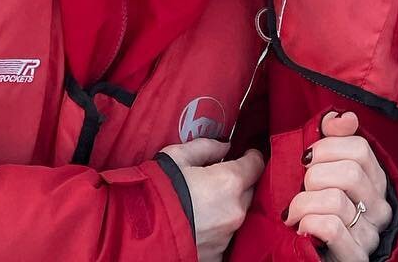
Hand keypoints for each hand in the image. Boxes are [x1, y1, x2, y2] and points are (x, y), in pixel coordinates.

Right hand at [160, 137, 264, 261]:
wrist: (141, 230)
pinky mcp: (216, 255)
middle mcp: (235, 211)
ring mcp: (227, 236)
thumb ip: (207, 147)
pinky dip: (216, 229)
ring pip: (236, 215)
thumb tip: (225, 147)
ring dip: (228, 208)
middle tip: (220, 178)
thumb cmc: (160, 188)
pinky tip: (201, 224)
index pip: (256, 165)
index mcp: (230, 182)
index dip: (251, 157)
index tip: (245, 154)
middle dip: (239, 183)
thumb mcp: (179, 156)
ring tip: (205, 203)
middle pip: (248, 192)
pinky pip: (223, 237)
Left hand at [284, 110, 391, 259]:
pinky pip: (331, 228)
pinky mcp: (356, 257)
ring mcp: (370, 235)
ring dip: (304, 203)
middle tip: (300, 188)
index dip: (327, 146)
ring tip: (294, 212)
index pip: (360, 148)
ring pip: (336, 200)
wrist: (315, 256)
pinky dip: (309, 222)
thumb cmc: (318, 208)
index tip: (306, 158)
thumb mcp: (323, 170)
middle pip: (350, 172)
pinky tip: (301, 227)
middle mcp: (379, 207)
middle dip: (314, 176)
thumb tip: (346, 117)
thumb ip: (332, 139)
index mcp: (375, 181)